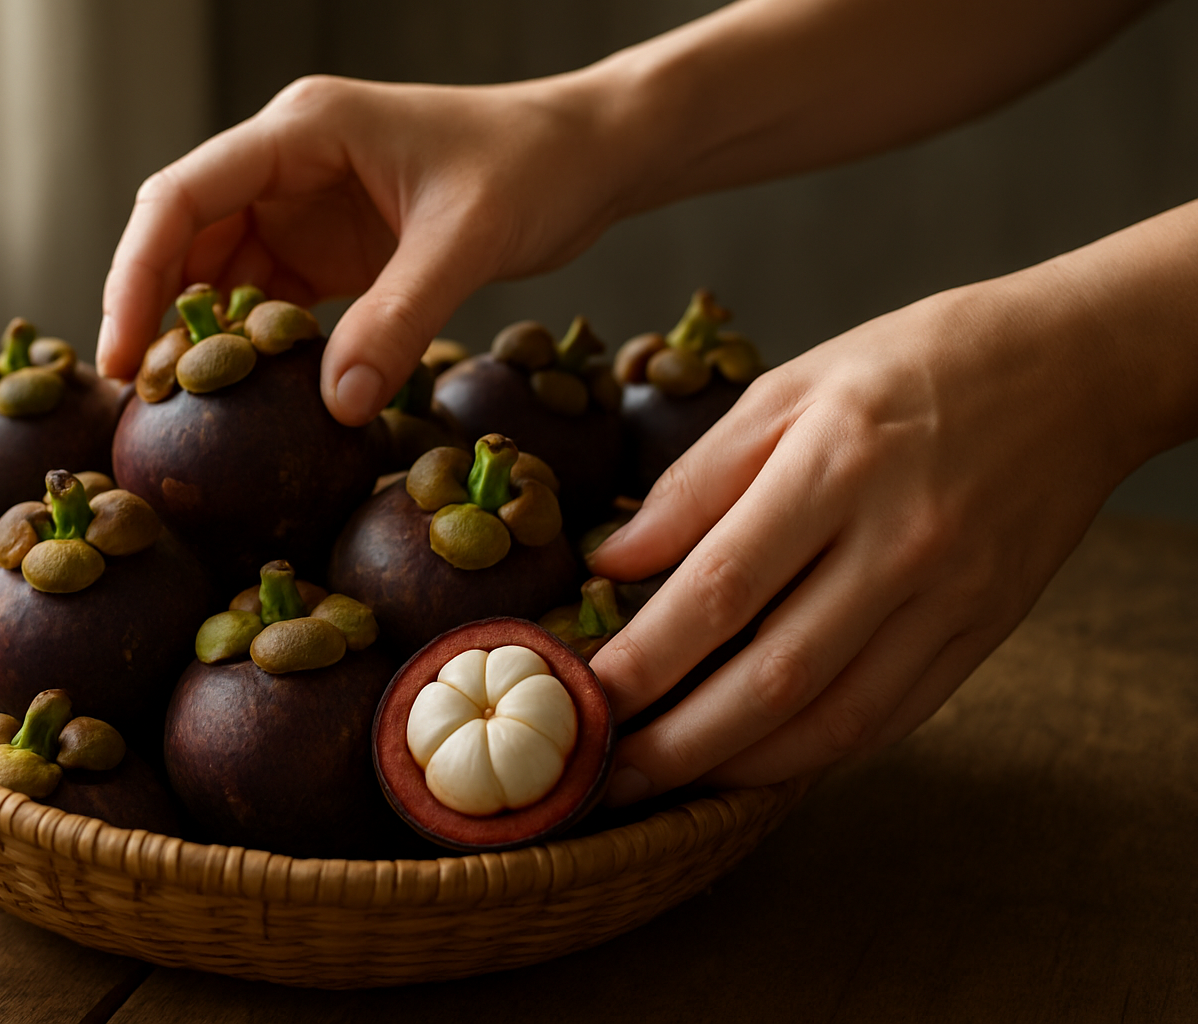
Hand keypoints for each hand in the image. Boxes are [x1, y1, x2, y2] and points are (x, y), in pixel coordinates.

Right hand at [97, 72, 629, 423]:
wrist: (589, 157)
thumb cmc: (534, 168)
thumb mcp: (466, 241)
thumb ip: (400, 317)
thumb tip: (338, 405)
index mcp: (302, 130)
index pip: (183, 196)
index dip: (138, 274)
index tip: (124, 353)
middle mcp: (289, 161)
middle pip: (186, 237)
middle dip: (157, 312)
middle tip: (139, 400)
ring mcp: (308, 205)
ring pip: (224, 272)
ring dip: (208, 335)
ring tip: (185, 409)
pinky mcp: (336, 248)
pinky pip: (275, 299)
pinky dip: (260, 345)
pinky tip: (253, 395)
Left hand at [586, 275, 1136, 800]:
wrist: (1076, 369)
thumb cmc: (914, 365)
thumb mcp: (791, 388)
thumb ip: (696, 480)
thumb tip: (609, 560)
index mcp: (837, 465)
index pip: (719, 588)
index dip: (644, 656)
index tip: (582, 693)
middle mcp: (900, 543)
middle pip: (773, 676)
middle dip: (677, 741)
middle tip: (606, 772)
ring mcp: (952, 598)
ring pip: (834, 718)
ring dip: (739, 765)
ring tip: (666, 780)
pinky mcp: (985, 631)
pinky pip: (892, 718)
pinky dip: (816, 753)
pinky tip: (755, 760)